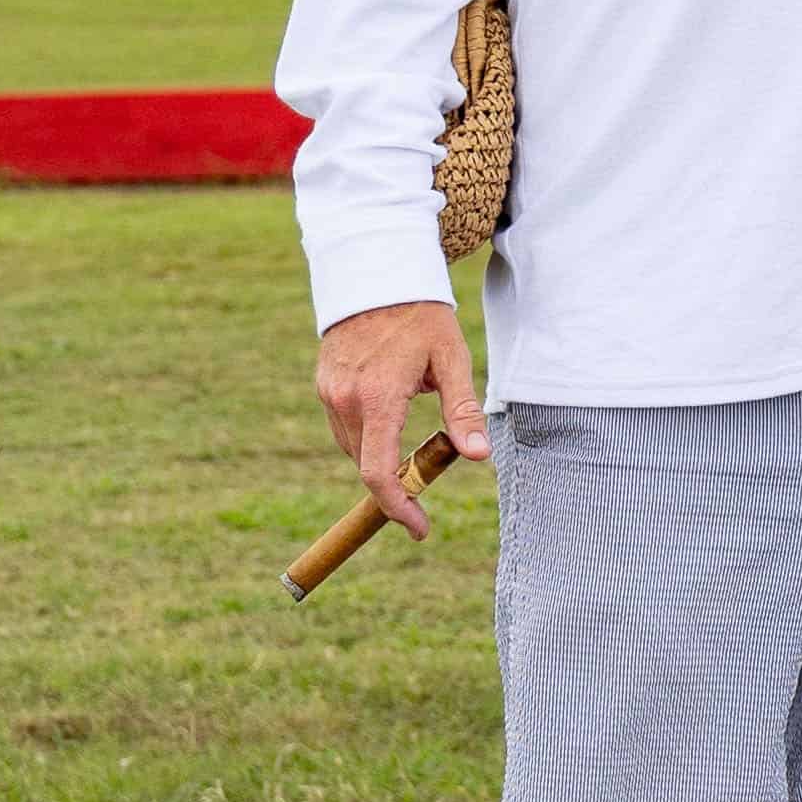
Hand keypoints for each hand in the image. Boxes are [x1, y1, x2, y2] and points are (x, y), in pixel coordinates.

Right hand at [318, 299, 476, 533]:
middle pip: (366, 465)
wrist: (376, 273)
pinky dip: (366, 434)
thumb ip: (462, 411)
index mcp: (379, 398)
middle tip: (430, 472)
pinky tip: (391, 411)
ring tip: (412, 434)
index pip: (378, 473)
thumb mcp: (451, 360)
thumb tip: (478, 455)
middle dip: (396, 481)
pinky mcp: (323, 384)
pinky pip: (343, 426)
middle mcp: (345, 399)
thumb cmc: (422, 316)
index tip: (419, 528)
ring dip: (380, 456)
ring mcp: (329, 392)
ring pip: (353, 448)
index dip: (398, 508)